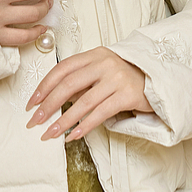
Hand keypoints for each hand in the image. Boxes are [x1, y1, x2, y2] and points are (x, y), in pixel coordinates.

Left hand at [26, 47, 152, 140]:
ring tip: (49, 134)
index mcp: (95, 55)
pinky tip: (73, 136)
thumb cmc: (126, 78)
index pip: (63, 68)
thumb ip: (81, 82)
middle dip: (49, 104)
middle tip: (34, 120)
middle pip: (68, 84)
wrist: (159, 81)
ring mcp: (117, 78)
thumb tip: (54, 99)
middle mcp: (105, 63)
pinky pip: (100, 113)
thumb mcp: (102, 73)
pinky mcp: (127, 95)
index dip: (44, 86)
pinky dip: (84, 126)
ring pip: (83, 102)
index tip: (32, 102)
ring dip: (63, 120)